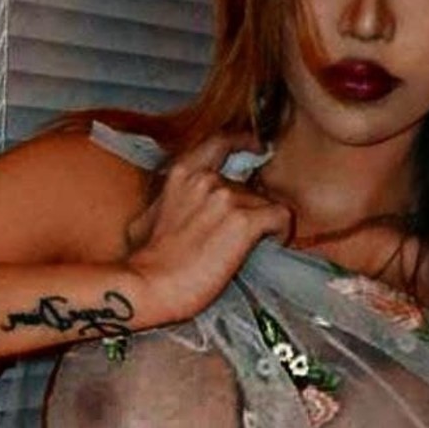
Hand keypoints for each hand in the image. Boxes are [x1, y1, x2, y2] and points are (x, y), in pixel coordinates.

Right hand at [122, 131, 291, 324]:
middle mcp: (206, 180)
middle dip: (249, 208)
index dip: (243, 142)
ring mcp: (226, 199)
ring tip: (251, 245)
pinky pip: (280, 216)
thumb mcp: (147, 219)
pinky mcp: (244, 222)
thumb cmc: (148, 262)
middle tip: (243, 233)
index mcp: (182, 175)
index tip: (257, 148)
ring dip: (262, 223)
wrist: (151, 285)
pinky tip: (274, 241)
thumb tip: (170, 209)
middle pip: (247, 186)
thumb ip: (166, 204)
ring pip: (263, 203)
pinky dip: (281, 230)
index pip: (219, 142)